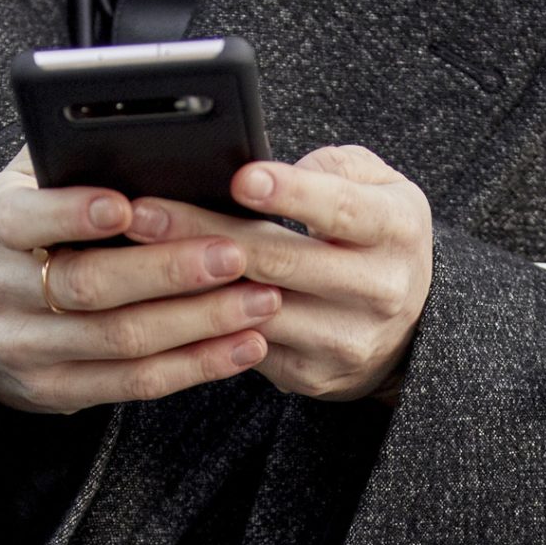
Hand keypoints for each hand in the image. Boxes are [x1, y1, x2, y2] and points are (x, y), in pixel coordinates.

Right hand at [0, 146, 282, 461]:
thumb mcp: (24, 189)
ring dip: (199, 322)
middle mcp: (1, 290)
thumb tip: (135, 125)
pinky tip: (242, 346)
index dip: (74, 214)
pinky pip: (135, 383)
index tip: (128, 206)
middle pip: (90, 286)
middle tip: (234, 254)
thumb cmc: (21, 238)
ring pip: (122, 340)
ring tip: (260, 300)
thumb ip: (69, 159)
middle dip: (169, 271)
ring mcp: (27, 349)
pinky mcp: (56, 391)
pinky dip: (196, 365)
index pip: (26, 219)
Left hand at [129, 145, 432, 403]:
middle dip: (206, 234)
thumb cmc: (374, 237)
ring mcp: (345, 340)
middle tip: (144, 212)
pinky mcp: (313, 375)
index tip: (241, 178)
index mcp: (396, 231)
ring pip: (254, 310)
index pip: (342, 210)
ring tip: (134, 255)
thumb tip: (264, 170)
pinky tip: (156, 298)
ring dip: (189, 284)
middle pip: (282, 261)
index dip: (291, 193)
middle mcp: (379, 291)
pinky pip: (243, 347)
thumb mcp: (379, 188)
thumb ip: (333, 169)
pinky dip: (198, 323)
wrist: (411, 326)